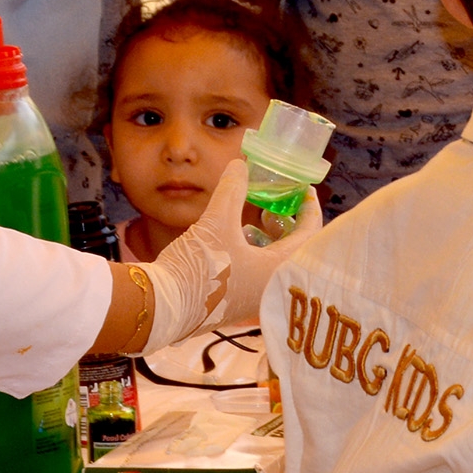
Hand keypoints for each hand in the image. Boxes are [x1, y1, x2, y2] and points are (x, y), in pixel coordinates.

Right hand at [138, 160, 322, 347]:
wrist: (162, 308)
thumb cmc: (197, 267)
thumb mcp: (216, 222)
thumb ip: (232, 191)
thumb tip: (240, 165)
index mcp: (279, 271)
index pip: (310, 236)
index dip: (309, 210)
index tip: (306, 192)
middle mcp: (273, 289)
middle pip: (294, 250)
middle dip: (288, 224)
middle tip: (280, 204)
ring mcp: (255, 300)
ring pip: (275, 262)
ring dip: (270, 238)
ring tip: (259, 219)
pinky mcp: (237, 304)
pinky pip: (258, 273)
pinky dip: (255, 253)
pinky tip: (238, 240)